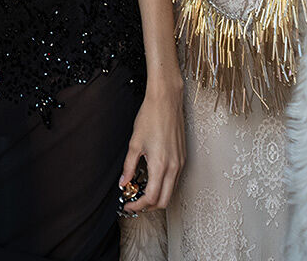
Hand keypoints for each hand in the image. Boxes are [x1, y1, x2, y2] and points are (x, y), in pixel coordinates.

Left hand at [119, 83, 184, 214]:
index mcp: (160, 165)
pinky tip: (153, 178)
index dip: (138, 205)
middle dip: (149, 206)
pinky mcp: (183, 157)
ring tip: (142, 189)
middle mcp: (174, 167)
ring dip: (158, 196)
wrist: (166, 100)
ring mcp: (181, 162)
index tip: (128, 204)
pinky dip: (165, 185)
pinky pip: (175, 179)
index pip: (151, 198)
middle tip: (135, 202)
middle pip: (164, 201)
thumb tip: (123, 183)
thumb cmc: (150, 117)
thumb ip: (128, 167)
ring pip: (171, 191)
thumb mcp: (135, 143)